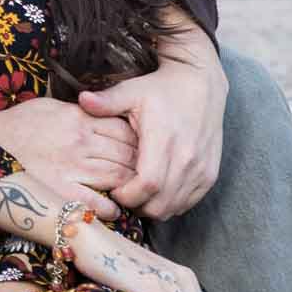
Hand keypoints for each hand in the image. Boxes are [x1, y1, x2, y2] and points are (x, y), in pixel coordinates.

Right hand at [0, 97, 136, 221]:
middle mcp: (81, 141)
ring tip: (134, 192)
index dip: (139, 141)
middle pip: (126, 153)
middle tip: (146, 175)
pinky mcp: (60, 189)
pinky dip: (109, 208)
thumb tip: (100, 115)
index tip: (143, 150)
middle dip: (140, 165)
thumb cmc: (18, 124)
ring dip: (130, 186)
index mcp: (80, 118)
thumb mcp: (50, 106)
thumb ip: (78, 111)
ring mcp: (72, 166)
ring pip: (117, 176)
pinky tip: (113, 209)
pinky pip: (94, 202)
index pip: (123, 129)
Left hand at [75, 18, 226, 219]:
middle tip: (124, 195)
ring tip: (140, 193)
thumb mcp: (131, 91)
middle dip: (137, 206)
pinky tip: (159, 191)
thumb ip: (107, 101)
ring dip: (154, 208)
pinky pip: (189, 203)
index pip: (146, 185)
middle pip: (159, 204)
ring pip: (174, 208)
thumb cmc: (161, 88)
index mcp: (164, 139)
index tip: (115, 190)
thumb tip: (81, 100)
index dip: (128, 195)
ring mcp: (201, 168)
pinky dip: (172, 204)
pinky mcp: (211, 174)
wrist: (201, 83)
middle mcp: (187, 158)